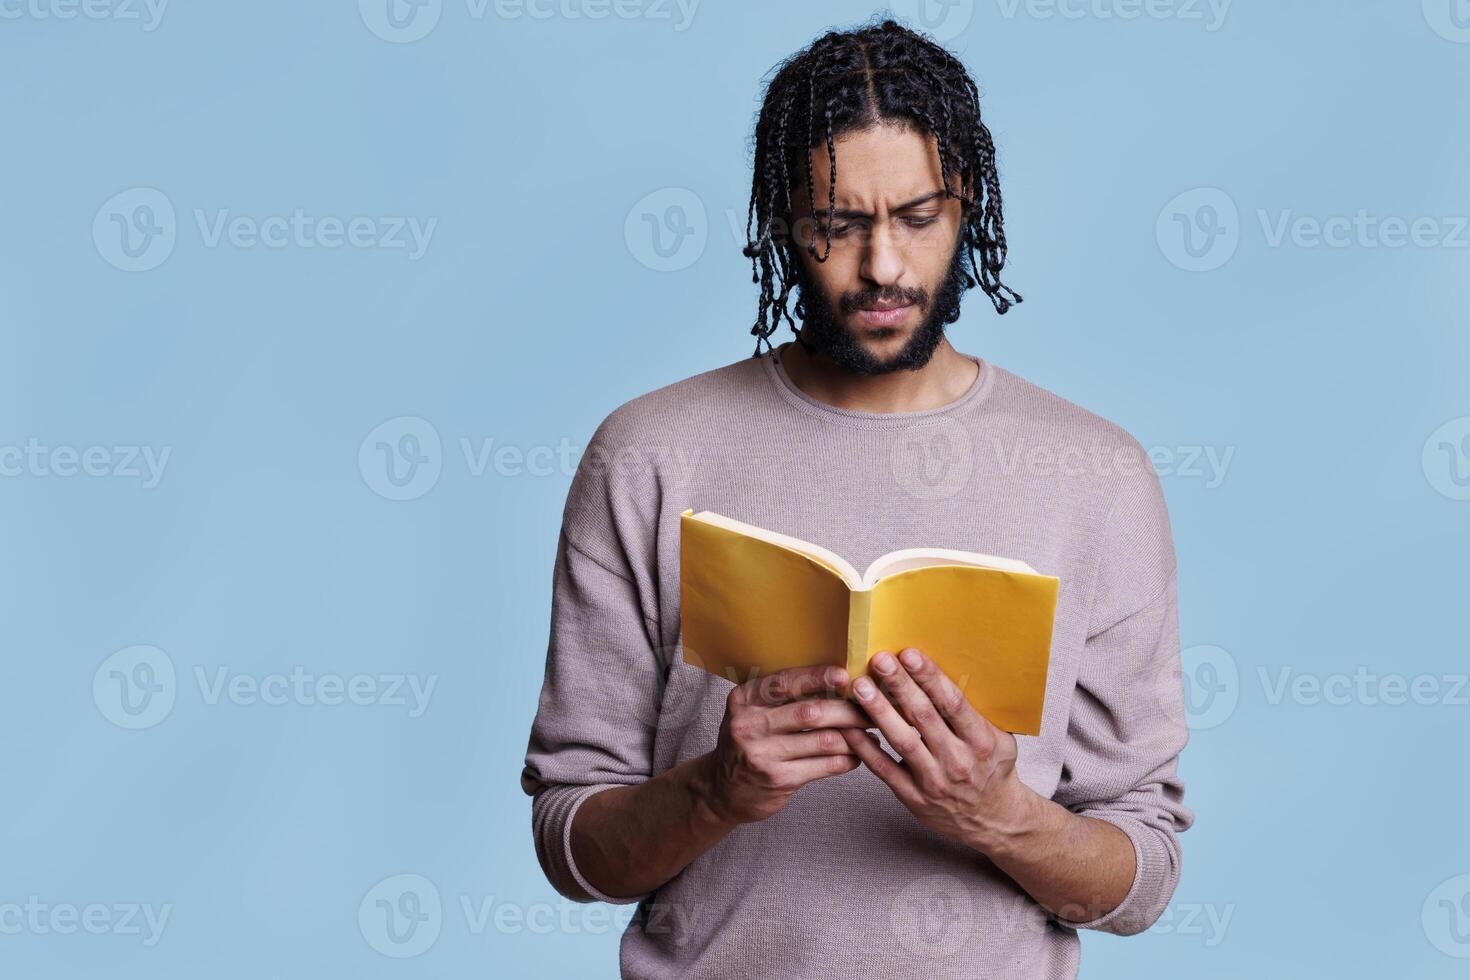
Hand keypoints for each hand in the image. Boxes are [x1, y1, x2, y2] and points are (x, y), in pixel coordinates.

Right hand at [703, 664, 869, 824]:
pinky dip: (847, 759)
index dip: (818, 677)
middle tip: (872, 708)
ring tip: (871, 732)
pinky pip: (824, 766)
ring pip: (824, 740)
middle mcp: (749, 725)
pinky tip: (858, 755)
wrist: (722, 790)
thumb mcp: (750, 712)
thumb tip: (835, 679)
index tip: (845, 675)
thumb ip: (780, 696)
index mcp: (744, 699)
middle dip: (848, 710)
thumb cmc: (747, 743)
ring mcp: (763, 755)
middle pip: (811, 712)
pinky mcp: (778, 780)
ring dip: (854, 736)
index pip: (785, 683)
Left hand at [841, 648, 1038, 854]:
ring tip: (860, 687)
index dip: (930, 678)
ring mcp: (935, 781)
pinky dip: (866, 749)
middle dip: (900, 686)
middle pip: (924, 717)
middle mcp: (958, 760)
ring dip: (879, 712)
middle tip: (879, 660)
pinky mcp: (914, 798)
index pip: (953, 703)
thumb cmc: (992, 769)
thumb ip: (977, 711)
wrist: (992, 819)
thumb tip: (953, 668)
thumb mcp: (1000, 738)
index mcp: (982, 740)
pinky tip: (850, 728)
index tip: (910, 654)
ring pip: (902, 741)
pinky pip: (886, 770)